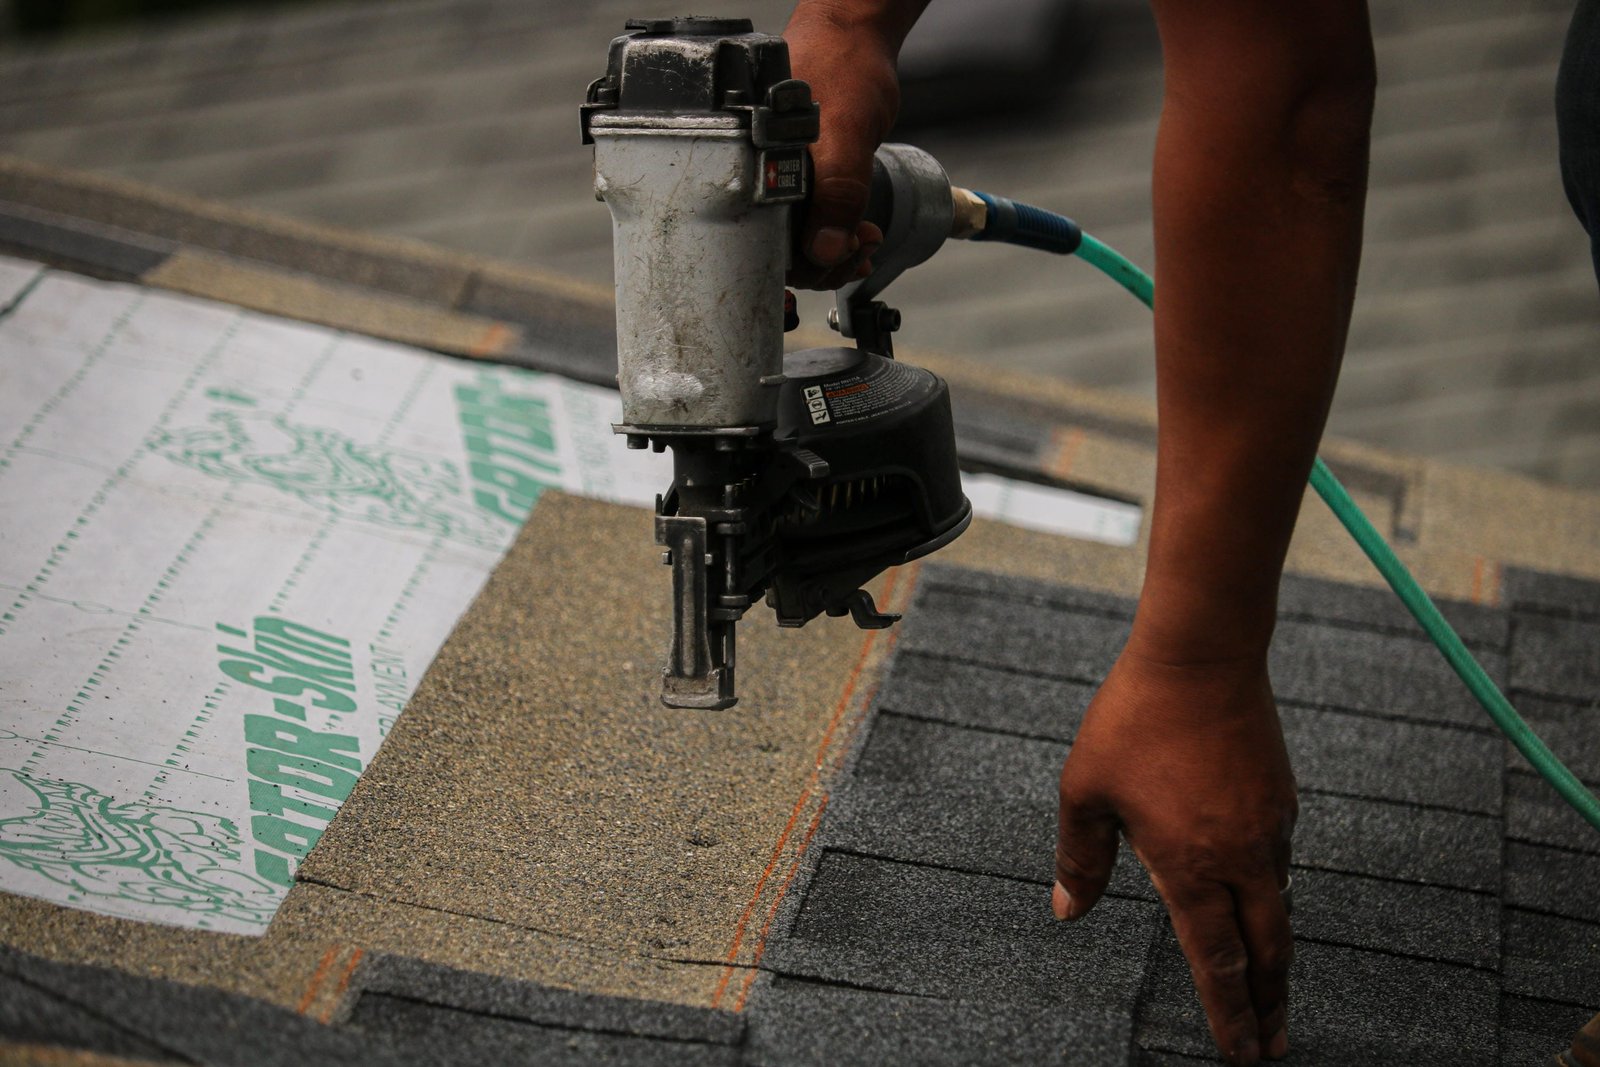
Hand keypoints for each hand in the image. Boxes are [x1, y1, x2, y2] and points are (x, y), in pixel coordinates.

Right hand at [783, 2, 901, 288]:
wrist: (854, 36)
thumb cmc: (841, 66)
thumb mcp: (845, 132)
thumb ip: (837, 192)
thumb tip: (824, 250)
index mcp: (754, 174)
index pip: (764, 250)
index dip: (805, 265)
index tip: (842, 256)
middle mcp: (759, 181)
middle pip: (781, 253)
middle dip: (825, 262)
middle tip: (859, 247)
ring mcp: (778, 180)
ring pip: (796, 242)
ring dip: (832, 252)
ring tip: (863, 241)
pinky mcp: (797, 178)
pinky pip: (808, 222)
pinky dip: (833, 236)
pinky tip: (856, 235)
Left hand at [1054, 648, 1296, 1064]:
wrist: (1200, 655)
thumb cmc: (1133, 719)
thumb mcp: (1085, 791)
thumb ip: (1079, 858)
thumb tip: (1066, 911)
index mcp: (1188, 865)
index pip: (1216, 962)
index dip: (1228, 1014)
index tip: (1239, 1053)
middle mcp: (1240, 857)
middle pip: (1267, 954)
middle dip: (1268, 1007)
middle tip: (1269, 1046)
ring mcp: (1269, 828)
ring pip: (1277, 908)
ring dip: (1274, 954)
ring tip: (1267, 985)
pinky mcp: (1282, 800)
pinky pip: (1278, 863)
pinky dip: (1270, 894)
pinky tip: (1256, 898)